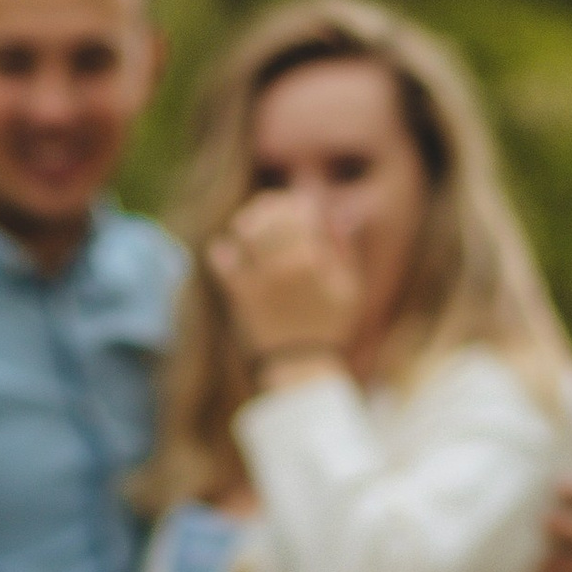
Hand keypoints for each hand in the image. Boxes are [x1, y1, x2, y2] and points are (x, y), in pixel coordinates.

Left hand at [208, 191, 356, 374]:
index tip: (294, 207)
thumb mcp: (349, 287)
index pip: (300, 208)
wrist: (301, 369)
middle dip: (269, 208)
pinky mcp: (240, 295)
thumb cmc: (330, 327)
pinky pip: (222, 259)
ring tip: (244, 229)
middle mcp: (287, 262)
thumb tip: (334, 213)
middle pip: (271, 213)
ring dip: (245, 224)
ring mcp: (262, 278)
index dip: (295, 203)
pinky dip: (222, 252)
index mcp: (316, 256)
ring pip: (246, 230)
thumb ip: (343, 248)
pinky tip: (224, 251)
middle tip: (265, 211)